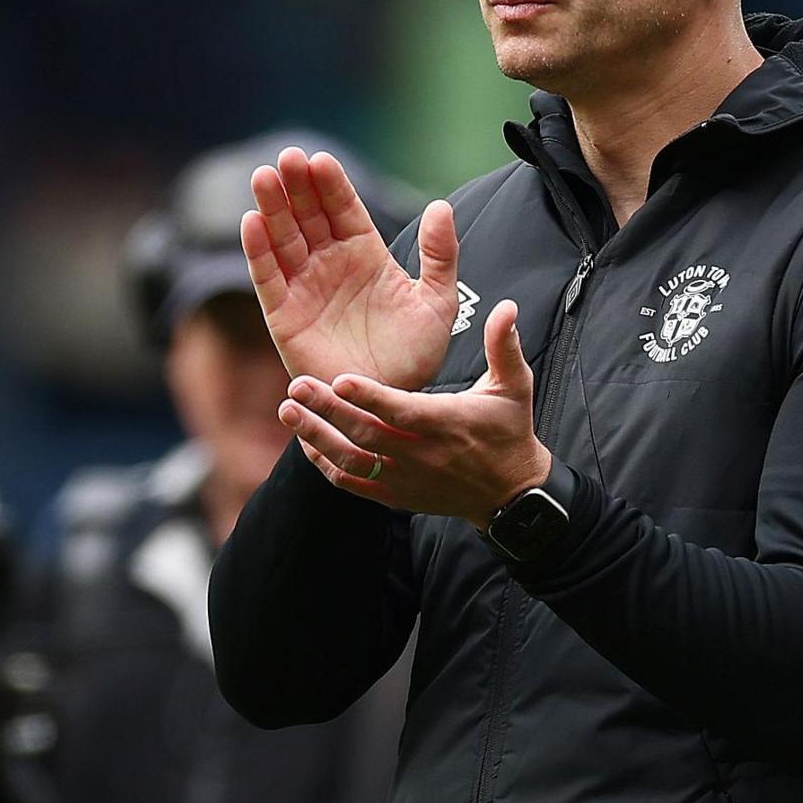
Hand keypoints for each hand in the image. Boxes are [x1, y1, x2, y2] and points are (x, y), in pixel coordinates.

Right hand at [242, 146, 458, 391]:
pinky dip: (258, 251)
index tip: (320, 160)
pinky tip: (251, 223)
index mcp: (365, 253)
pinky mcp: (284, 315)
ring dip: (272, 208)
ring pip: (283, 238)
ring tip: (264, 177)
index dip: (331, 185)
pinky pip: (267, 278)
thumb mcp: (438, 301)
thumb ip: (440, 255)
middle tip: (288, 158)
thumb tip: (441, 205)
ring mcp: (305, 287)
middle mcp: (330, 264)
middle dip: (297, 186)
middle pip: (308, 215)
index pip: (343, 208)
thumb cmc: (415, 355)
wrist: (389, 403)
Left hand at [282, 298, 551, 525]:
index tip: (340, 379)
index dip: (370, 396)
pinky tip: (306, 442)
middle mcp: (422, 454)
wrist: (510, 495)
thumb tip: (506, 307)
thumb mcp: (513, 387)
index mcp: (447, 423)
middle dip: (328, 410)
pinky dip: (326, 464)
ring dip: (316, 436)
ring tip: (288, 411)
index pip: (402, 410)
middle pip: (366, 433)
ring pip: (351, 460)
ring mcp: (405, 478)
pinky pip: (353, 483)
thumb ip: (504, 346)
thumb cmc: (508, 433)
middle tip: (296, 385)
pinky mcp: (396, 496)